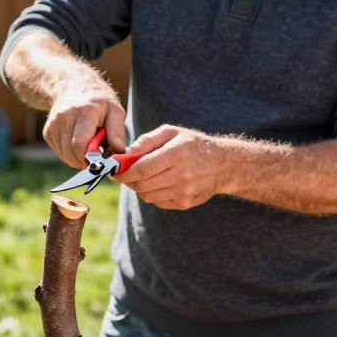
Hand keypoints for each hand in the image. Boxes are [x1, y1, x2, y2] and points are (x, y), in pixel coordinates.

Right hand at [43, 88, 125, 168]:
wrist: (72, 88)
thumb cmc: (98, 102)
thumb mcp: (114, 110)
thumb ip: (117, 130)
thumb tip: (119, 149)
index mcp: (85, 112)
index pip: (80, 144)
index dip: (89, 157)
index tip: (99, 158)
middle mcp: (65, 117)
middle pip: (71, 153)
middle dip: (85, 160)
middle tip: (95, 154)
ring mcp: (53, 125)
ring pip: (65, 155)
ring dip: (77, 157)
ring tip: (87, 145)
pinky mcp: (47, 132)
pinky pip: (59, 152)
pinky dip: (69, 153)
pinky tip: (76, 141)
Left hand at [112, 125, 234, 210]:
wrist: (222, 165)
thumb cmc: (192, 144)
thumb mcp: (172, 133)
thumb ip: (147, 140)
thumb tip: (125, 153)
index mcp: (176, 155)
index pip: (143, 168)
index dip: (124, 172)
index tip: (114, 170)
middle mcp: (181, 176)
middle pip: (142, 185)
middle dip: (127, 180)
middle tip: (122, 174)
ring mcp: (184, 192)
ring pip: (147, 195)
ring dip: (138, 187)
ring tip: (141, 176)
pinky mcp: (185, 203)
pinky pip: (158, 202)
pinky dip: (151, 193)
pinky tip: (157, 182)